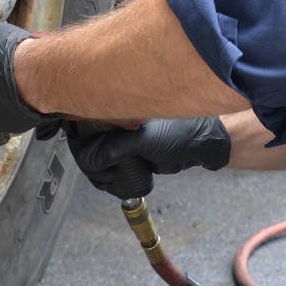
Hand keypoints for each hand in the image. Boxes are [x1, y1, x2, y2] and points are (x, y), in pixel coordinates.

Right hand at [60, 117, 230, 198]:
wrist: (203, 147)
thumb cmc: (182, 133)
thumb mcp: (143, 139)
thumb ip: (114, 148)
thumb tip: (91, 159)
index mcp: (119, 105)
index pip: (85, 121)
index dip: (82, 142)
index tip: (86, 159)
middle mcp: (119, 116)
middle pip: (89, 140)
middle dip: (89, 160)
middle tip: (100, 174)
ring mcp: (125, 134)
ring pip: (98, 152)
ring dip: (97, 168)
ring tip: (107, 179)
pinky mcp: (132, 148)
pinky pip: (111, 161)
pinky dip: (107, 172)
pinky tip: (111, 180)